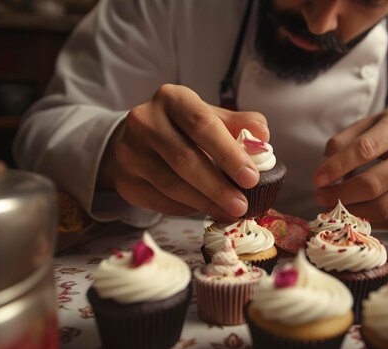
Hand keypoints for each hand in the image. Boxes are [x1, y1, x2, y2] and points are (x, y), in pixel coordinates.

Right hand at [105, 84, 268, 221]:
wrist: (141, 140)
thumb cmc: (186, 129)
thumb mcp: (213, 118)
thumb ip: (240, 125)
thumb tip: (262, 136)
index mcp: (172, 98)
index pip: (202, 125)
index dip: (228, 153)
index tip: (252, 177)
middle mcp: (144, 120)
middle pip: (184, 158)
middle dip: (217, 186)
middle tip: (242, 205)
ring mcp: (129, 151)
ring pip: (171, 184)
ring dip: (204, 203)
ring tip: (229, 212)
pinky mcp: (124, 180)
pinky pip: (159, 200)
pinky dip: (186, 209)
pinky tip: (205, 210)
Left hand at [313, 103, 387, 227]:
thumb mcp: (369, 123)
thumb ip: (342, 143)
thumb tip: (322, 172)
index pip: (363, 150)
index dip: (336, 167)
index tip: (317, 180)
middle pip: (372, 185)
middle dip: (339, 195)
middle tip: (320, 196)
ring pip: (383, 207)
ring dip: (351, 212)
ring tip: (334, 206)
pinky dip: (370, 220)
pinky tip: (356, 212)